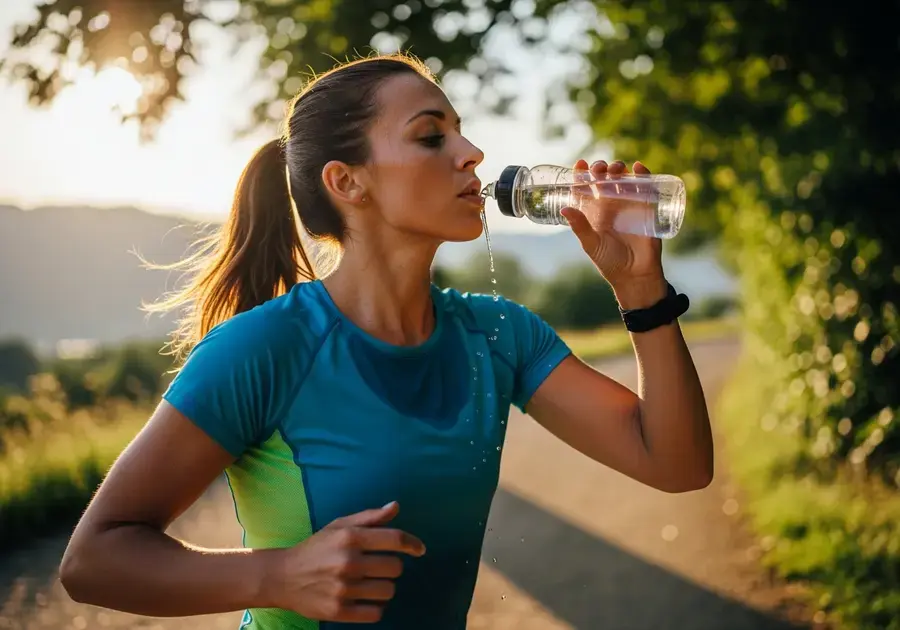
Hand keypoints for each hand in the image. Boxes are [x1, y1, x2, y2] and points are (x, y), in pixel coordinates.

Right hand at [266, 501, 424, 622]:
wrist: (282, 577)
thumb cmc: (316, 548)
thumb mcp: (339, 526)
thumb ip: (369, 517)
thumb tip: (395, 506)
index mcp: (349, 538)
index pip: (394, 539)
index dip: (412, 544)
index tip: (419, 549)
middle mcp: (348, 562)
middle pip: (395, 568)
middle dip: (392, 567)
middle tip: (379, 567)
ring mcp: (343, 588)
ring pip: (388, 591)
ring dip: (384, 587)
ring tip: (370, 583)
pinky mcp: (339, 611)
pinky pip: (376, 613)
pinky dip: (375, 607)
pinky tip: (366, 599)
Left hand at [560, 159, 665, 303]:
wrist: (635, 275)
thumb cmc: (610, 262)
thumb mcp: (591, 244)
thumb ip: (579, 227)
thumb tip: (564, 209)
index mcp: (595, 212)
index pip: (587, 188)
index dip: (583, 174)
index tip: (580, 164)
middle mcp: (611, 205)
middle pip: (605, 179)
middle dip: (602, 169)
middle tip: (600, 169)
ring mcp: (630, 205)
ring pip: (624, 179)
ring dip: (620, 169)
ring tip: (616, 169)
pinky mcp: (647, 209)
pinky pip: (647, 188)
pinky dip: (644, 175)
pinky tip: (638, 168)